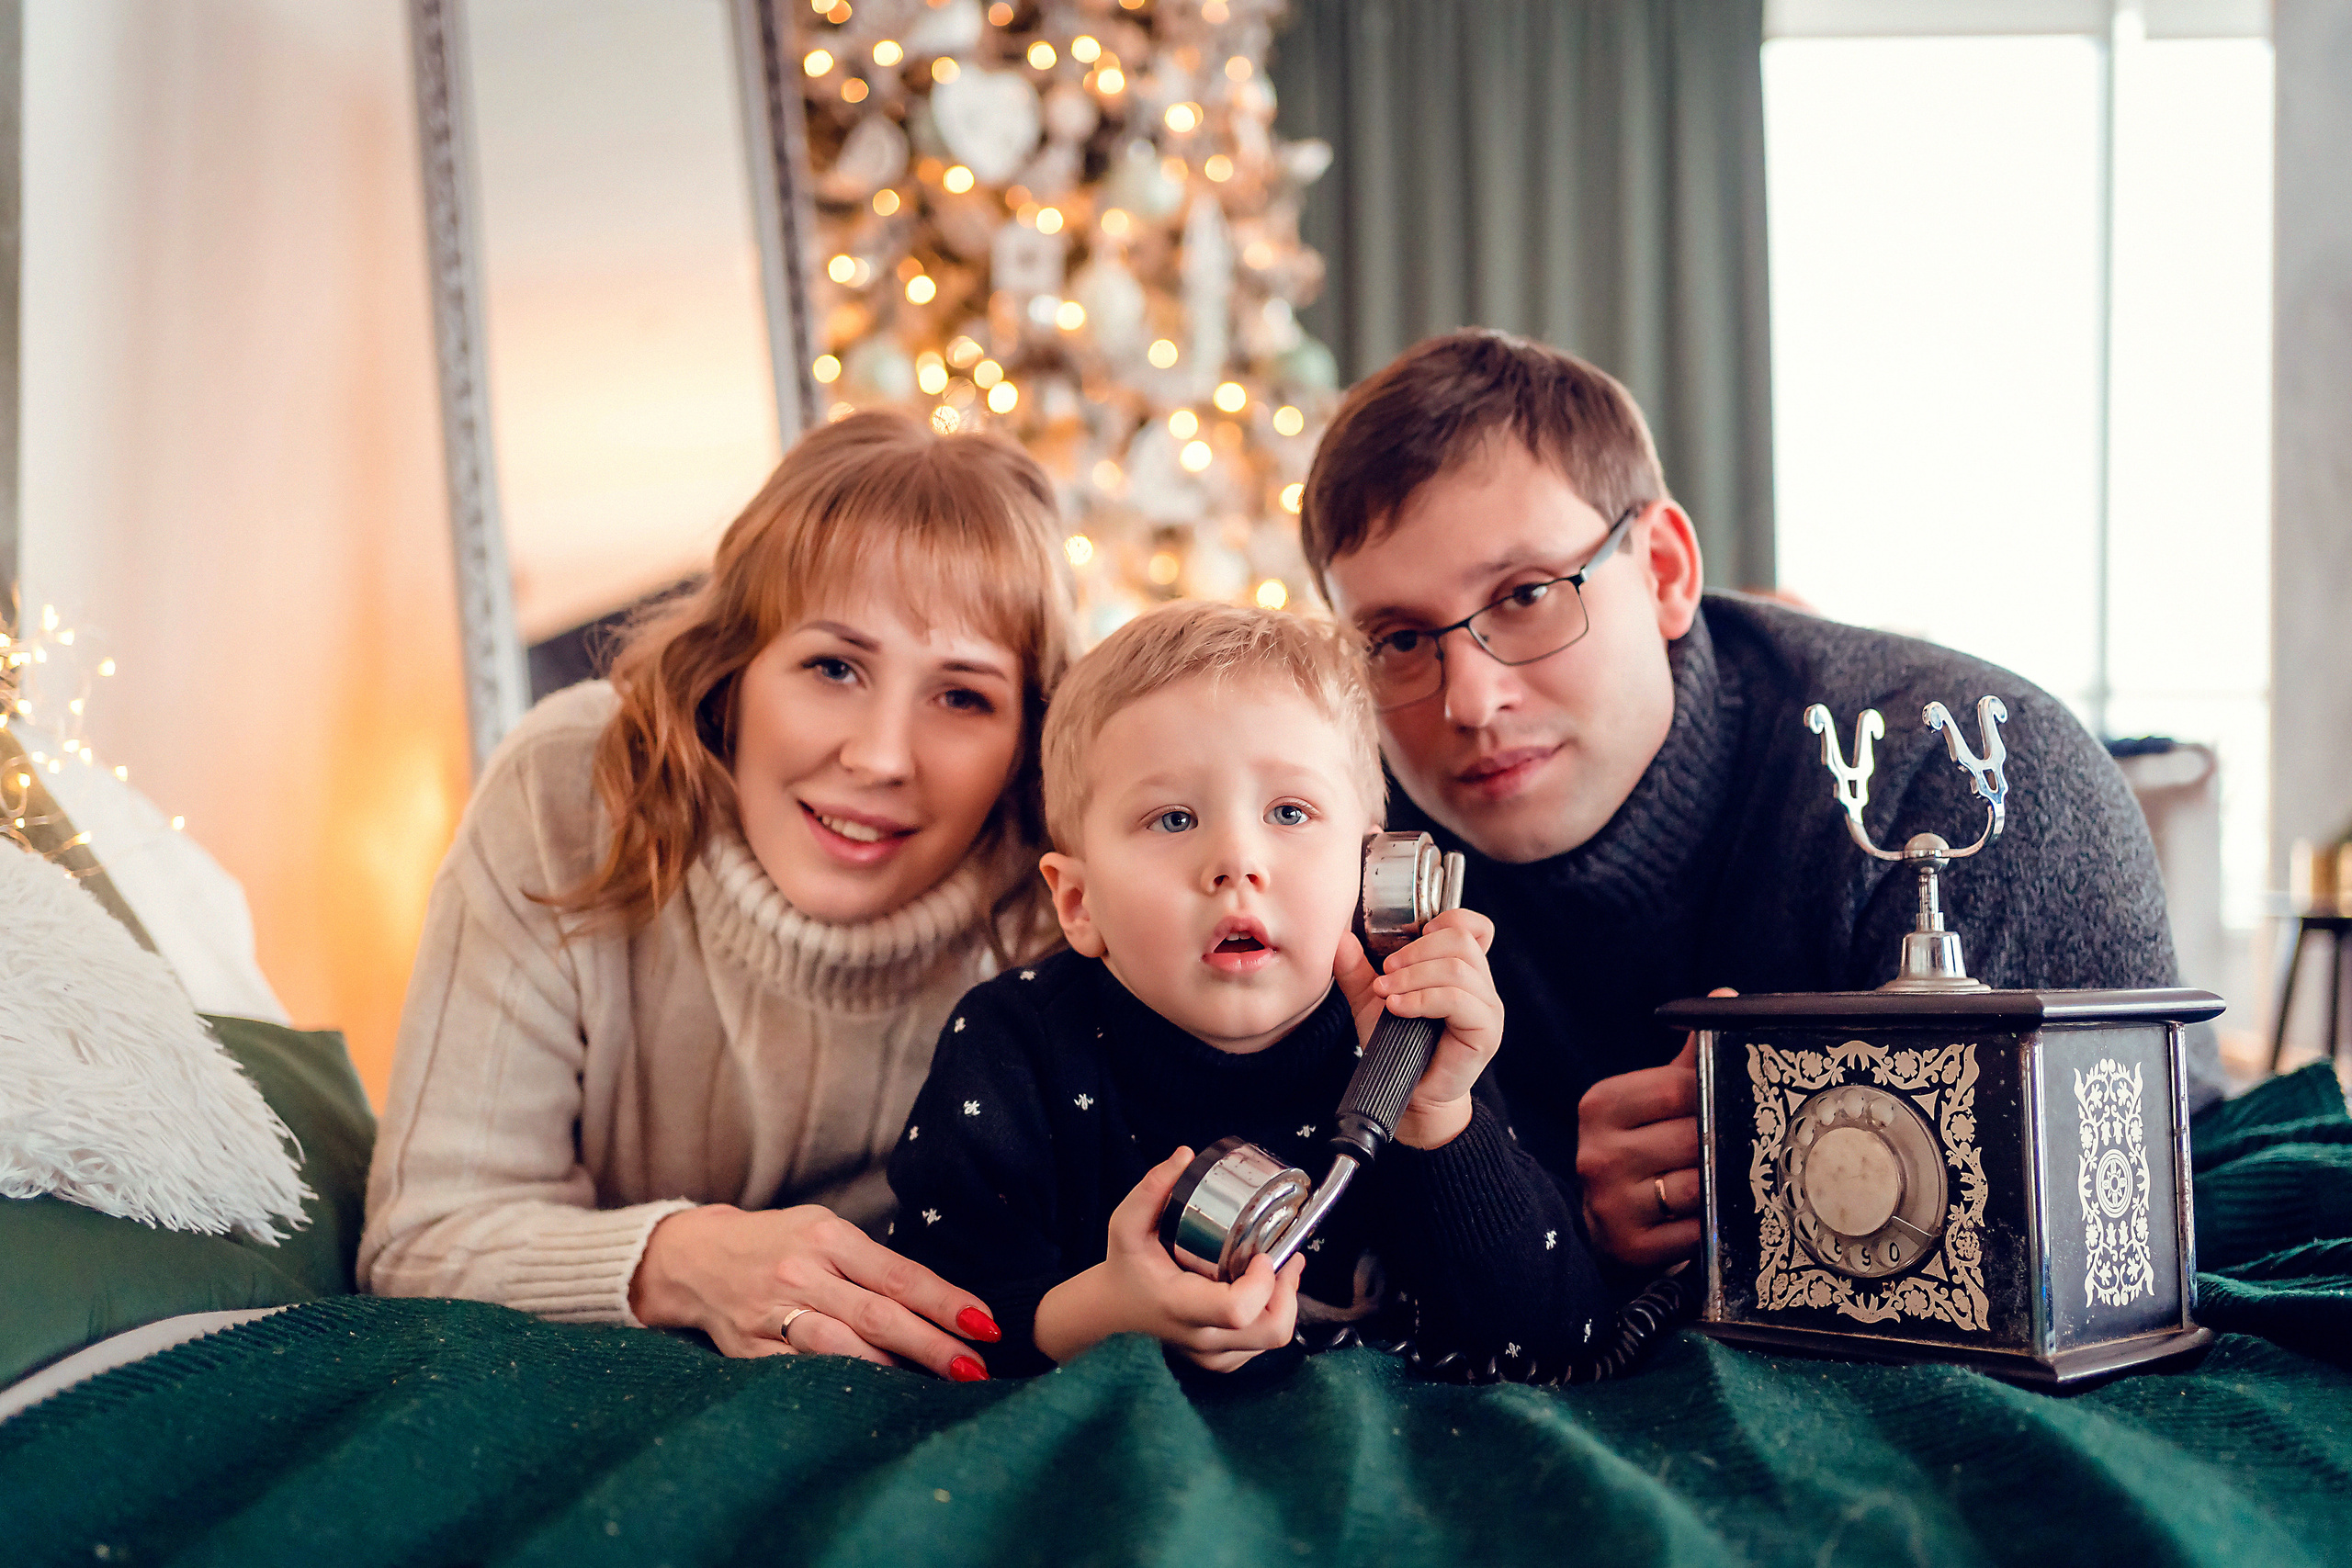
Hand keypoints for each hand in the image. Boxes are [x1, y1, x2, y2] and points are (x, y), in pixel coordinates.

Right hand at [629, 1203, 999, 1379]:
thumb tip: (938, 1304)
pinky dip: (845, 1385)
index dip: (946, 1302)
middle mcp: (802, 1274)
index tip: (986, 1325)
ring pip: (843, 1350)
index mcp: (828, 1236)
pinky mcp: (751, 1352)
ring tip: (937, 1389)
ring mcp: (773, 1315)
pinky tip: (879, 1397)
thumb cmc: (779, 1243)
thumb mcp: (824, 1230)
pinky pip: (805, 1373)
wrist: (695, 1258)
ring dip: (895, 1374)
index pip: (900, 1275)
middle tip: (976, 1370)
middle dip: (933, 1346)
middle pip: (879, 1317)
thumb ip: (872, 1264)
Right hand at [1034, 1146, 1305, 1371]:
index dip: (1264, 1282)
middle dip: (1288, 1290)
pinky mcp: (1221, 1361)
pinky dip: (1271, 1316)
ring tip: (1279, 1267)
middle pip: (1271, 1329)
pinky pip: (1263, 1345)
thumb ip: (1152, 1188)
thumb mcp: (1126, 1224)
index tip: (1263, 1253)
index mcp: (1181, 1306)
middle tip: (1285, 1257)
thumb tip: (1185, 1155)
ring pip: (1273, 1338)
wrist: (1110, 1311)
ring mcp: (1213, 1356)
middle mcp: (1201, 1339)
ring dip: (1285, 1302)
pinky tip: (1264, 1290)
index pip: (1238, 1310)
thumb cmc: (1124, 1266)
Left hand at [1333, 907, 1502, 1149]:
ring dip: (1413, 976)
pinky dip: (1422, 999)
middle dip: (1415, 951)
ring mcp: (1488, 1007)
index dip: (1446, 920)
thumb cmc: (1397, 1045)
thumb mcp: (1373, 1000)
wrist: (1408, 1094)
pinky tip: (1399, 1008)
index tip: (1412, 938)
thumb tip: (1341, 938)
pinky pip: (1457, 1000)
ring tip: (1387, 993)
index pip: (1473, 926)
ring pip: (1457, 968)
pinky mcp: (1486, 1030)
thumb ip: (1358, 970)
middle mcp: (1482, 984)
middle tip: (1385, 973)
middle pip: (1459, 940)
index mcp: (1462, 969)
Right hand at [1574, 988, 1732, 1268]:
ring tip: (1736, 1179)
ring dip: (1724, 1185)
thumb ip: (1687, 1061)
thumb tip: (1725, 997)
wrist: (1605, 1225)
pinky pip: (1695, 1231)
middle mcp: (1596, 1153)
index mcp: (1600, 1105)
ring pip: (1697, 1185)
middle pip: (1692, 1138)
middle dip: (1724, 1142)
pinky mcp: (1629, 1248)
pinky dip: (1713, 1224)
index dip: (1715, 1093)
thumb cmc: (1640, 1153)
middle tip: (1746, 1145)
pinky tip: (1716, 1215)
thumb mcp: (1650, 1103)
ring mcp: (1609, 1203)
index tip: (1734, 1102)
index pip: (1677, 1087)